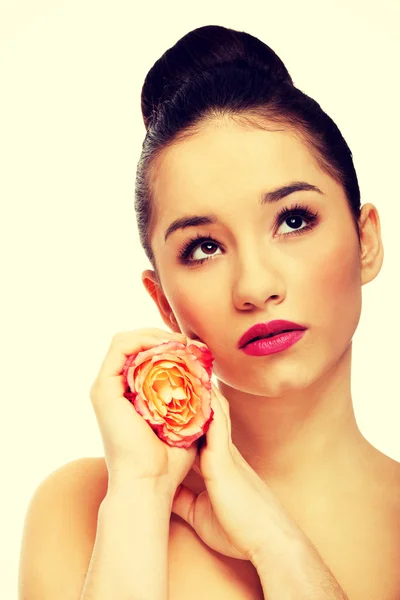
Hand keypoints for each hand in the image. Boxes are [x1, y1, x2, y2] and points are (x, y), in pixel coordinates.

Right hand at [90, 328, 197, 496]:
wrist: (150, 484)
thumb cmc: (169, 461)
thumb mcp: (184, 422)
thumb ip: (189, 400)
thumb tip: (207, 377)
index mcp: (128, 397)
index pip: (142, 356)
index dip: (166, 345)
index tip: (192, 348)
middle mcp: (113, 390)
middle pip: (134, 345)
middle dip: (162, 337)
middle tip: (187, 342)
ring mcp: (105, 388)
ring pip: (125, 341)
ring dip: (154, 335)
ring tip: (179, 343)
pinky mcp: (103, 389)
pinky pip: (120, 347)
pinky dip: (144, 340)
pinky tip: (167, 348)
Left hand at [171, 382, 284, 561]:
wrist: (267, 541)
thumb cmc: (238, 529)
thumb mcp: (200, 512)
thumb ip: (182, 498)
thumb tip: (163, 492)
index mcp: (215, 461)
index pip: (195, 430)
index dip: (181, 413)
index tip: (163, 398)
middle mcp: (220, 450)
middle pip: (203, 412)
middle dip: (188, 393)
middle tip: (170, 371)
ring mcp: (224, 451)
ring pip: (209, 411)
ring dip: (196, 390)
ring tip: (179, 367)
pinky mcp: (223, 458)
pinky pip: (212, 423)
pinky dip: (203, 405)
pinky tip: (192, 386)